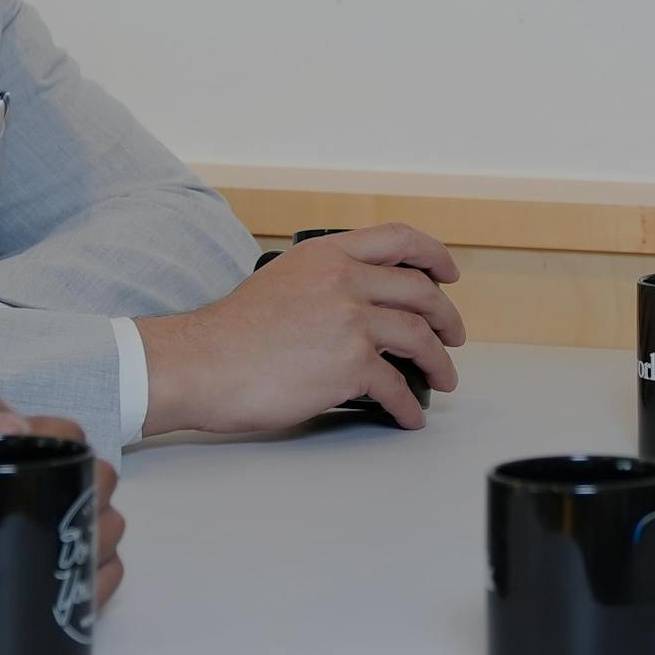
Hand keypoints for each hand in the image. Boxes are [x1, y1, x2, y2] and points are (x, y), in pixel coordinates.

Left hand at [0, 389, 124, 611]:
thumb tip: (5, 426)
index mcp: (46, 443)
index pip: (73, 438)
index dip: (63, 451)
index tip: (30, 476)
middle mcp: (69, 480)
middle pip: (102, 483)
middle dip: (84, 503)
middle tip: (46, 526)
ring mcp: (77, 521)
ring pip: (111, 528)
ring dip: (94, 545)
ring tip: (58, 563)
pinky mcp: (76, 562)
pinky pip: (108, 571)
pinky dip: (98, 584)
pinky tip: (76, 595)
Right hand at [136, 223, 467, 432]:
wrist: (200, 363)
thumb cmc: (230, 332)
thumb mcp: (282, 279)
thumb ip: (323, 280)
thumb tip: (359, 301)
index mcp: (328, 255)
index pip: (399, 239)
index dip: (434, 255)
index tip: (448, 272)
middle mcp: (345, 280)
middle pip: (420, 292)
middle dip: (447, 317)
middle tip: (454, 334)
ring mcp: (350, 322)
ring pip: (419, 338)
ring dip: (439, 362)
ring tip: (444, 379)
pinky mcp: (349, 365)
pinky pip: (396, 386)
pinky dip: (408, 405)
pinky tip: (408, 415)